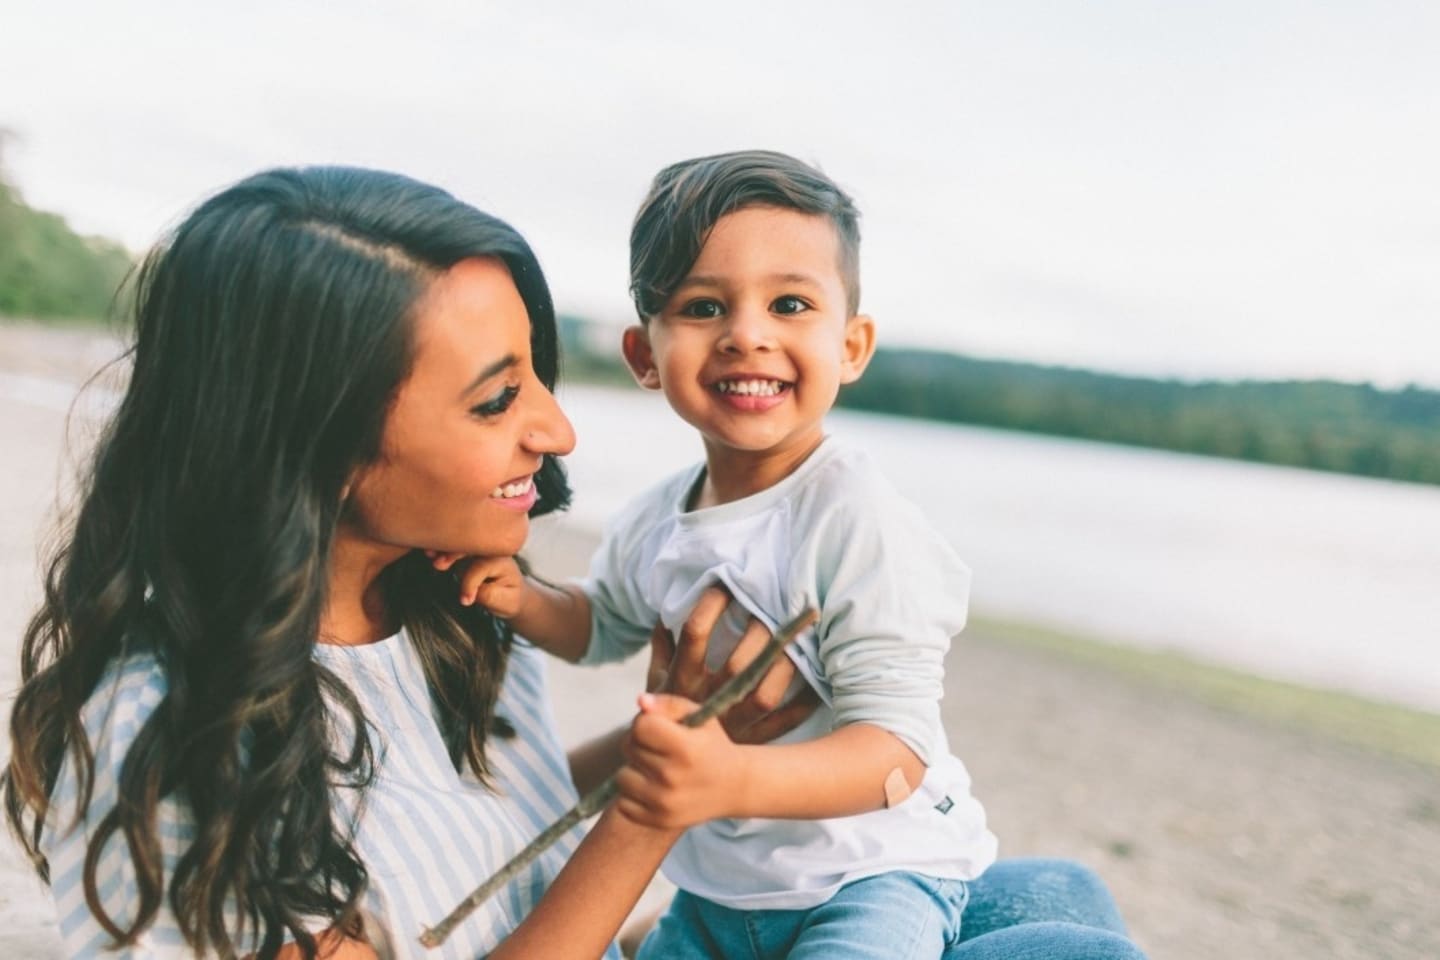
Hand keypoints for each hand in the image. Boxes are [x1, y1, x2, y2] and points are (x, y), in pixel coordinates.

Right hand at [428, 551, 524, 616]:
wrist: (515, 596)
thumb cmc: (511, 598)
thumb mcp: (505, 601)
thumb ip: (488, 595)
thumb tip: (469, 592)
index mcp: (502, 560)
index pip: (481, 568)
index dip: (470, 584)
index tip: (466, 600)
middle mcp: (491, 551)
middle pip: (469, 547)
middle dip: (453, 554)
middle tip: (438, 565)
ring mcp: (479, 552)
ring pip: (460, 546)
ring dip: (445, 549)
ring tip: (431, 554)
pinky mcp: (470, 555)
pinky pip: (456, 550)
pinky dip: (443, 550)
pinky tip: (432, 553)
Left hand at [615, 692, 746, 827]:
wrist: (734, 786)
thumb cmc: (712, 745)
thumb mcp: (700, 717)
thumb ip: (668, 704)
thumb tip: (640, 701)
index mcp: (686, 749)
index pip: (641, 726)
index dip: (646, 721)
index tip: (659, 727)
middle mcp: (673, 778)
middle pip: (629, 747)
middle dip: (640, 743)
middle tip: (662, 748)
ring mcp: (664, 803)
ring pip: (622, 776)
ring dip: (635, 769)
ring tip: (656, 768)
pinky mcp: (657, 820)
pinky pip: (624, 802)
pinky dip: (635, 794)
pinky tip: (654, 788)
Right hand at [646, 586, 819, 744]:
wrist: (668, 771)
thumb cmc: (666, 718)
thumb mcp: (656, 683)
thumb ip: (663, 648)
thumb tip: (668, 612)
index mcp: (681, 682)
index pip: (694, 634)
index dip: (710, 605)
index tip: (724, 585)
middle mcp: (707, 703)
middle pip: (738, 663)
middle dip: (757, 630)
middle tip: (770, 606)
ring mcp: (733, 726)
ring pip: (765, 692)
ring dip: (783, 663)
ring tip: (794, 638)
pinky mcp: (754, 742)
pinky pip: (785, 722)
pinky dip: (804, 703)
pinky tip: (817, 680)